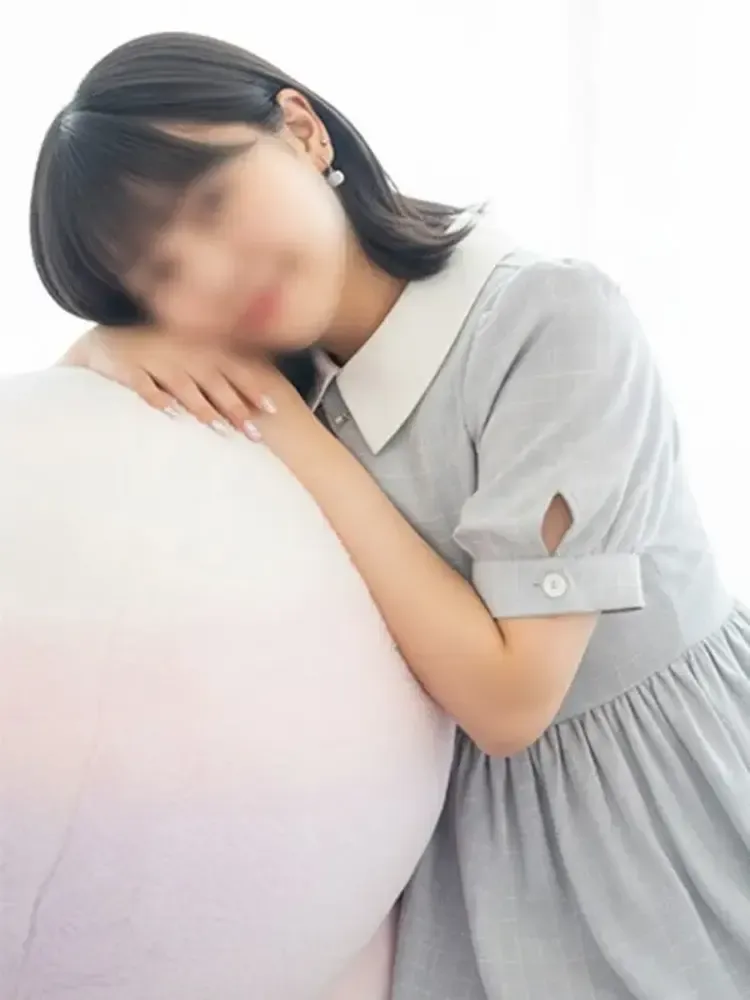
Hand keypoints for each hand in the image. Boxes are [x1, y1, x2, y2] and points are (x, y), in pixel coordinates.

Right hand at [60, 325, 306, 439]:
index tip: (273, 410)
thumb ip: (222, 376)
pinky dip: (153, 395)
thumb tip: (259, 404)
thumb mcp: (193, 359)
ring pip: (181, 383)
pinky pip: (141, 382)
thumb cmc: (161, 358)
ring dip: (200, 405)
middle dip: (234, 405)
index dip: (254, 387)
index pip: (234, 368)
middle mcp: (181, 352)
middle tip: (252, 432)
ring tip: (216, 426)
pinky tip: (166, 411)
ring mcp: (154, 358)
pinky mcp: (126, 368)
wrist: (106, 343)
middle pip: (213, 380)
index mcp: (201, 349)